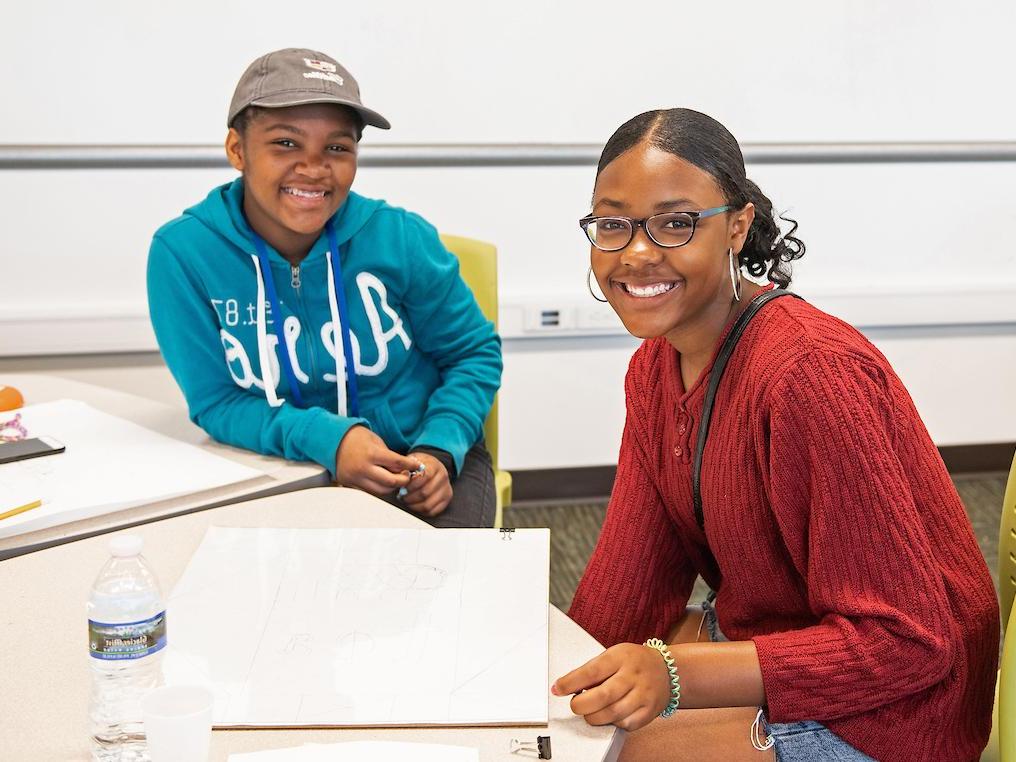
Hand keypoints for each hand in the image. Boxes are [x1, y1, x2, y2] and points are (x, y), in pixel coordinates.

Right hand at [335, 426, 419, 496]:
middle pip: (391, 482)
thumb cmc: (357, 438)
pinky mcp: (350, 484)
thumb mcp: (377, 442)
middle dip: (403, 480)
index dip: (410, 465)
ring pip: (381, 491)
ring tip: (394, 478)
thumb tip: (403, 469)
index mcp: (371, 454)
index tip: (416, 466)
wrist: (334, 440)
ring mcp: (355, 478)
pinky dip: (378, 488)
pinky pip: (369, 491)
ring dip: (391, 487)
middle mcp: (363, 468)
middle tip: (407, 476)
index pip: (397, 463)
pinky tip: (382, 481)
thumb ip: (390, 457)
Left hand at [400, 451, 452, 516]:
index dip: (411, 485)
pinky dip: (420, 511)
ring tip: (407, 501)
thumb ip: (407, 467)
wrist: (432, 468)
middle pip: (425, 492)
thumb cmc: (420, 466)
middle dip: (409, 497)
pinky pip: (432, 511)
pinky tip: (415, 504)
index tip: (402, 487)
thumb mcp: (413, 461)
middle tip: (401, 496)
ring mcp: (446, 489)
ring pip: (427, 504)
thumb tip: (402, 475)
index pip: (424, 477)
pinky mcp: (446, 499)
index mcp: (434, 465)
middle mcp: (443, 477)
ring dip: (413, 505)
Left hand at [551, 643, 671, 730]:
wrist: (667, 670)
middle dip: (582, 704)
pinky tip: (609, 715)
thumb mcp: (614, 655)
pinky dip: (612, 723)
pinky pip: (626, 724)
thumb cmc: (633, 662)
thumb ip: (593, 669)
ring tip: (590, 711)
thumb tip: (566, 686)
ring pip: (613, 713)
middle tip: (575, 704)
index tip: (558, 689)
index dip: (571, 682)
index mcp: (620, 657)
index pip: (592, 671)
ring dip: (594, 717)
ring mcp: (643, 695)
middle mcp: (633, 676)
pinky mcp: (649, 712)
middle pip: (603, 696)